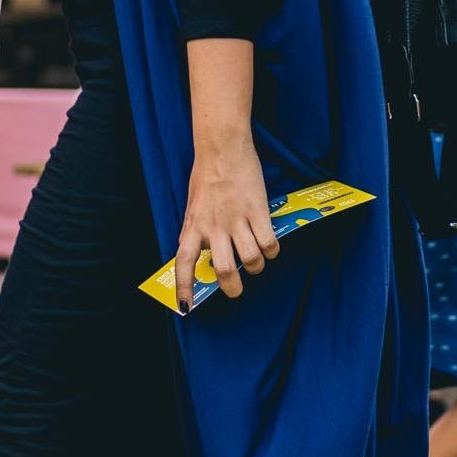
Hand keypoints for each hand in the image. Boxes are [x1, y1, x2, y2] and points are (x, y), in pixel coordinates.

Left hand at [173, 137, 276, 312]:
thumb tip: (199, 253)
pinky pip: (268, 243)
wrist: (223, 148)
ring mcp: (236, 220)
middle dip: (232, 287)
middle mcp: (213, 227)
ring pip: (249, 260)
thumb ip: (195, 231)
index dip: (184, 289)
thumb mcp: (193, 206)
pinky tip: (269, 247)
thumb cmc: (207, 176)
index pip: (184, 263)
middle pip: (222, 270)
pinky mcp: (257, 211)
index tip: (186, 309)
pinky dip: (271, 251)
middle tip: (236, 288)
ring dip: (255, 267)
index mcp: (193, 226)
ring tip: (255, 261)